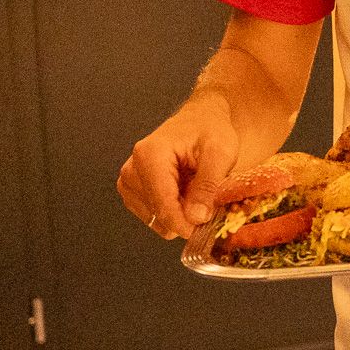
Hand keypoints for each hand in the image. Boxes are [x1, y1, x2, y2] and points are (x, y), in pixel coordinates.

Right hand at [117, 99, 240, 240]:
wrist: (201, 119)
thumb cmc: (210, 129)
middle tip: (207, 198)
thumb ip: (208, 185)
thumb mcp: (220, 152)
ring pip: (155, 219)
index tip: (203, 230)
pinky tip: (184, 193)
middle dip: (185, 215)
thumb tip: (195, 218)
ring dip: (179, 213)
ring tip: (194, 189)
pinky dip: (172, 212)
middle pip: (158, 214)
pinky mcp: (132, 191)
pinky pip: (153, 217)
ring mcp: (129, 181)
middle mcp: (132, 168)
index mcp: (149, 155)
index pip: (162, 204)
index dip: (185, 224)